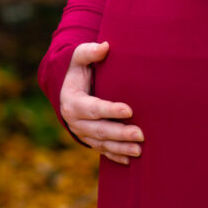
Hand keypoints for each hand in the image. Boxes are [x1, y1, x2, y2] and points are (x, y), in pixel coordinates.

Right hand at [59, 41, 143, 164]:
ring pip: (102, 143)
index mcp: (72, 102)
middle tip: (141, 134)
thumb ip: (89, 52)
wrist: (66, 88)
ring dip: (120, 147)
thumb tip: (106, 46)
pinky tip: (129, 161)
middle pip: (99, 130)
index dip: (110, 110)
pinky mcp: (89, 139)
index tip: (129, 110)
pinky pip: (102, 150)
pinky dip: (115, 156)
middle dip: (120, 133)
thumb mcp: (79, 58)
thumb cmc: (77, 70)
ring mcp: (82, 133)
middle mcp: (75, 121)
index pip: (92, 108)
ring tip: (139, 150)